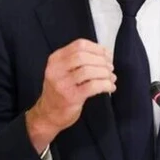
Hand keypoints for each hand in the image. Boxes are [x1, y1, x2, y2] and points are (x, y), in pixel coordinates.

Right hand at [25, 39, 115, 153]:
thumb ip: (78, 60)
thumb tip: (105, 54)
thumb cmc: (59, 91)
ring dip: (104, 73)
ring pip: (88, 70)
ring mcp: (62, 84)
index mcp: (56, 59)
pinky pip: (92, 86)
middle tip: (110, 67)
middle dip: (101, 60)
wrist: (48, 114)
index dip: (97, 48)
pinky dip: (105, 85)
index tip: (107, 54)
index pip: (79, 45)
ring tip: (111, 78)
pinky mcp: (71, 97)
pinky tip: (110, 87)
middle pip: (83, 56)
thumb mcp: (63, 70)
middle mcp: (56, 69)